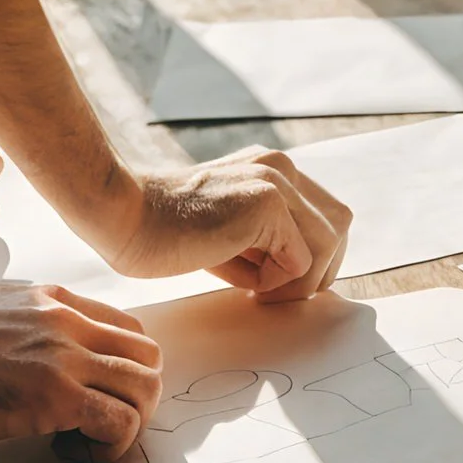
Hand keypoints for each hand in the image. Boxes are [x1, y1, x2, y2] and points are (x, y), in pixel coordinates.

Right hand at [0, 283, 163, 462]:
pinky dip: (110, 447)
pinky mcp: (54, 395)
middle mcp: (69, 321)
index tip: (90, 395)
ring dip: (128, 424)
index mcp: (54, 300)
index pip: (127, 329)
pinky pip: (121, 422)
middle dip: (135, 398)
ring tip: (84, 441)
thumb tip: (41, 357)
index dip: (119, 370)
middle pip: (149, 357)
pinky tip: (69, 451)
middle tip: (97, 424)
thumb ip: (30, 326)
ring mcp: (65, 356)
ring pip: (146, 388)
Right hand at [105, 147, 352, 301]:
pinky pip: (302, 260)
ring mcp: (277, 180)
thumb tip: (298, 278)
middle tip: (280, 295)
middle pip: (340, 224)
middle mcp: (281, 167)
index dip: (314, 258)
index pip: (325, 216)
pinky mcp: (267, 204)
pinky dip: (280, 282)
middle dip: (321, 269)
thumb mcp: (228, 237)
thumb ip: (264, 246)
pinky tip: (243, 282)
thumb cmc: (164, 233)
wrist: (123, 217)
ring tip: (258, 292)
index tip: (280, 285)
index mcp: (271, 169)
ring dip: (301, 280)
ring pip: (330, 243)